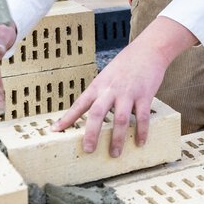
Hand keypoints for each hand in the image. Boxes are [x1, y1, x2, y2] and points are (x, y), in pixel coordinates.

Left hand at [51, 16, 196, 157]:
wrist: (148, 50)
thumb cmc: (126, 64)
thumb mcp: (106, 76)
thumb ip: (99, 93)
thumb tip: (89, 111)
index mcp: (98, 85)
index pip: (79, 104)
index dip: (67, 118)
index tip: (55, 130)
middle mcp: (111, 90)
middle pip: (97, 114)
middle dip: (92, 134)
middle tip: (88, 150)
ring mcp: (128, 93)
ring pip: (121, 119)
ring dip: (117, 138)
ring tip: (115, 153)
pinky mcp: (145, 95)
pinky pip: (143, 117)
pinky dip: (141, 131)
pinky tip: (140, 142)